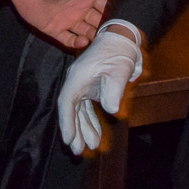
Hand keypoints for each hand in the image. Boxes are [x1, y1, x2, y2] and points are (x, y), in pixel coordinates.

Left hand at [9, 0, 119, 48]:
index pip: (105, 8)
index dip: (114, 14)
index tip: (125, 23)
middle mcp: (80, 10)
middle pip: (97, 23)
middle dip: (106, 30)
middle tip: (116, 38)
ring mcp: (68, 21)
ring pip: (86, 33)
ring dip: (94, 38)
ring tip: (102, 44)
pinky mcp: (56, 31)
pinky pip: (69, 40)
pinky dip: (77, 43)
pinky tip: (84, 41)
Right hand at [57, 25, 141, 154]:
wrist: (121, 38)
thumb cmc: (119, 53)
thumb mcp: (119, 71)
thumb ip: (114, 90)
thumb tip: (111, 110)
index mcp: (77, 77)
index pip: (67, 102)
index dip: (67, 122)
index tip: (69, 139)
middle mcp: (76, 82)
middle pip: (70, 110)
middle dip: (74, 131)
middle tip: (78, 151)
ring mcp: (82, 85)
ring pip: (78, 111)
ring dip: (83, 129)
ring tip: (90, 147)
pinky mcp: (89, 88)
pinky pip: (86, 108)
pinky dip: (90, 121)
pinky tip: (95, 135)